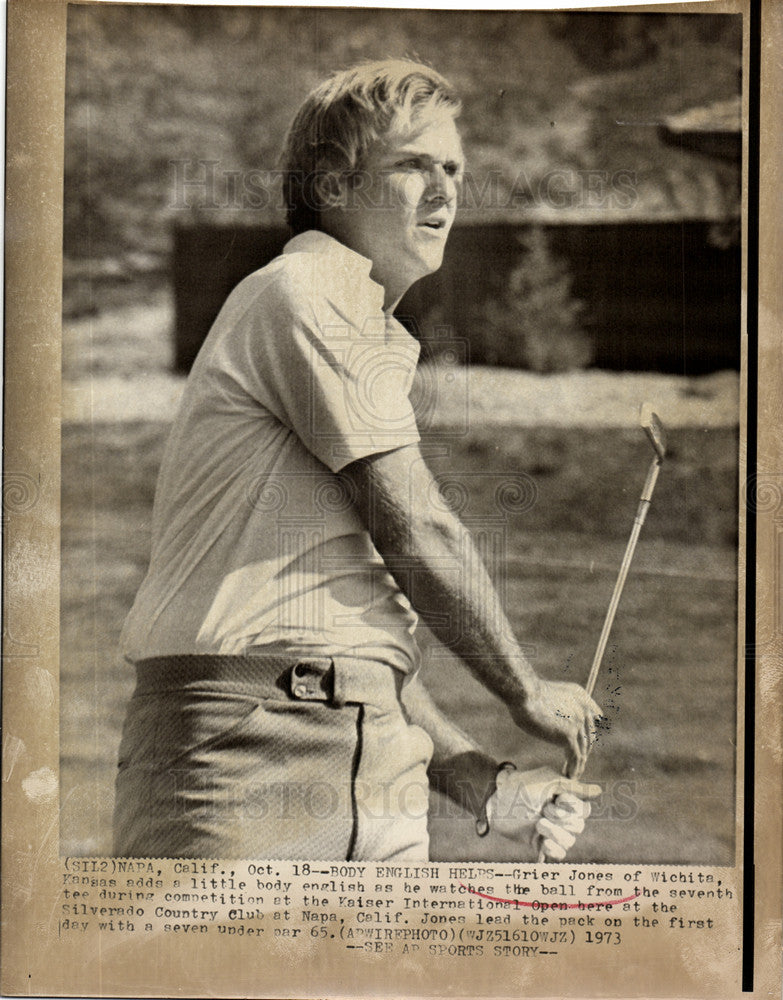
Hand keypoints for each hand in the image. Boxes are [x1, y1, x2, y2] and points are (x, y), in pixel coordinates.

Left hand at [486, 765, 600, 858]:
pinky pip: (558, 854)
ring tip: (538, 823)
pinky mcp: (540, 843)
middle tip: (543, 809)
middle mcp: (561, 817)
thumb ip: (573, 787)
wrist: (496, 798)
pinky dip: (553, 849)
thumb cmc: (521, 785)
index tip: (555, 798)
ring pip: (569, 841)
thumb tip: (600, 791)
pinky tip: (543, 842)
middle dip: (561, 818)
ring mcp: (551, 831)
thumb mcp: (547, 781)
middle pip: (578, 827)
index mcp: (565, 800)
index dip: (572, 807)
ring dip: (555, 832)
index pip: (584, 810)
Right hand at [511, 678, 602, 776]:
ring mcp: (577, 723)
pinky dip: (574, 768)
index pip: (591, 720)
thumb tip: (570, 718)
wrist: (524, 693)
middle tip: (576, 764)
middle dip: (583, 751)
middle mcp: (583, 710)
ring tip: (573, 774)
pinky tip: (569, 775)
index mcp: (580, 697)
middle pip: (588, 737)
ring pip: (582, 748)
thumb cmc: (529, 693)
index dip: (586, 735)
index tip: (581, 746)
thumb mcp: (549, 694)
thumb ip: (562, 703)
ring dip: (579, 763)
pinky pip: (575, 756)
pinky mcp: (569, 735)